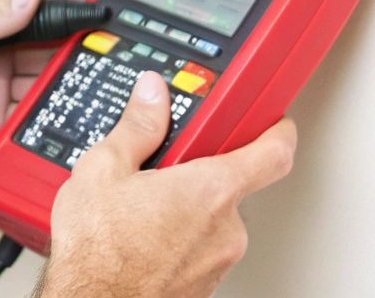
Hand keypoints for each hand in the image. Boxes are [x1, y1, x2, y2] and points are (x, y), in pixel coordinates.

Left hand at [0, 0, 85, 194]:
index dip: (60, 0)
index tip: (92, 5)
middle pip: (42, 37)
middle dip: (72, 40)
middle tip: (104, 45)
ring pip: (43, 73)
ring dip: (66, 75)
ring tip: (93, 76)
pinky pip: (36, 109)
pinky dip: (54, 108)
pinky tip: (70, 106)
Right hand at [37, 72, 296, 297]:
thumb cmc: (98, 252)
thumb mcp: (104, 169)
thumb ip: (138, 126)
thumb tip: (153, 95)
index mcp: (210, 190)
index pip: (273, 153)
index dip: (277, 131)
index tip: (272, 122)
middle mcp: (225, 229)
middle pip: (231, 186)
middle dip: (198, 173)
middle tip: (162, 168)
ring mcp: (218, 261)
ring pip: (213, 220)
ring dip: (185, 209)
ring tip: (140, 208)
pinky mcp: (205, 285)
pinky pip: (200, 248)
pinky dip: (178, 237)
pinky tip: (141, 235)